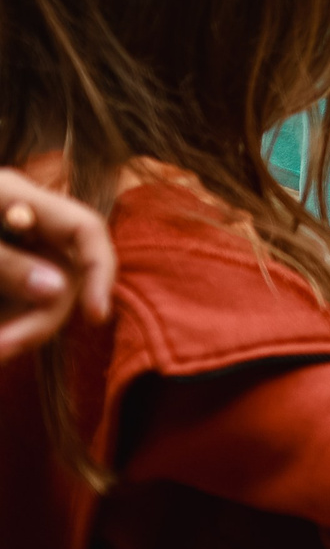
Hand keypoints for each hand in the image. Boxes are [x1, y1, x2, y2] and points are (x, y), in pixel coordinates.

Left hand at [0, 171, 113, 363]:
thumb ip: (6, 264)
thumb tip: (57, 290)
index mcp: (18, 197)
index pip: (85, 229)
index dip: (100, 269)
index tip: (97, 317)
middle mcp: (22, 223)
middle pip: (64, 274)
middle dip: (40, 319)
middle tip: (1, 351)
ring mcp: (10, 250)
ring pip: (41, 297)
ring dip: (19, 328)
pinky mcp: (0, 279)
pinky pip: (18, 304)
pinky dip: (9, 324)